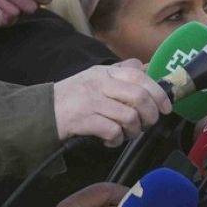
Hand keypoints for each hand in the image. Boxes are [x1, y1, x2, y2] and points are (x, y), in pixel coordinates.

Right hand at [53, 60, 172, 145]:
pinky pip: (112, 131)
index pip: (140, 76)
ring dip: (134, 130)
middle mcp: (99, 84)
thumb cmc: (73, 97)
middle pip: (140, 97)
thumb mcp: (96, 77)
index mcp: (105, 72)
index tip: (166, 108)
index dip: (159, 93)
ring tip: (127, 134)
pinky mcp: (82, 120)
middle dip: (150, 115)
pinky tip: (111, 140)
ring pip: (129, 116)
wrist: (39, 112)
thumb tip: (147, 66)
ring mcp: (90, 101)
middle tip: (147, 124)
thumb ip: (121, 71)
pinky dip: (117, 140)